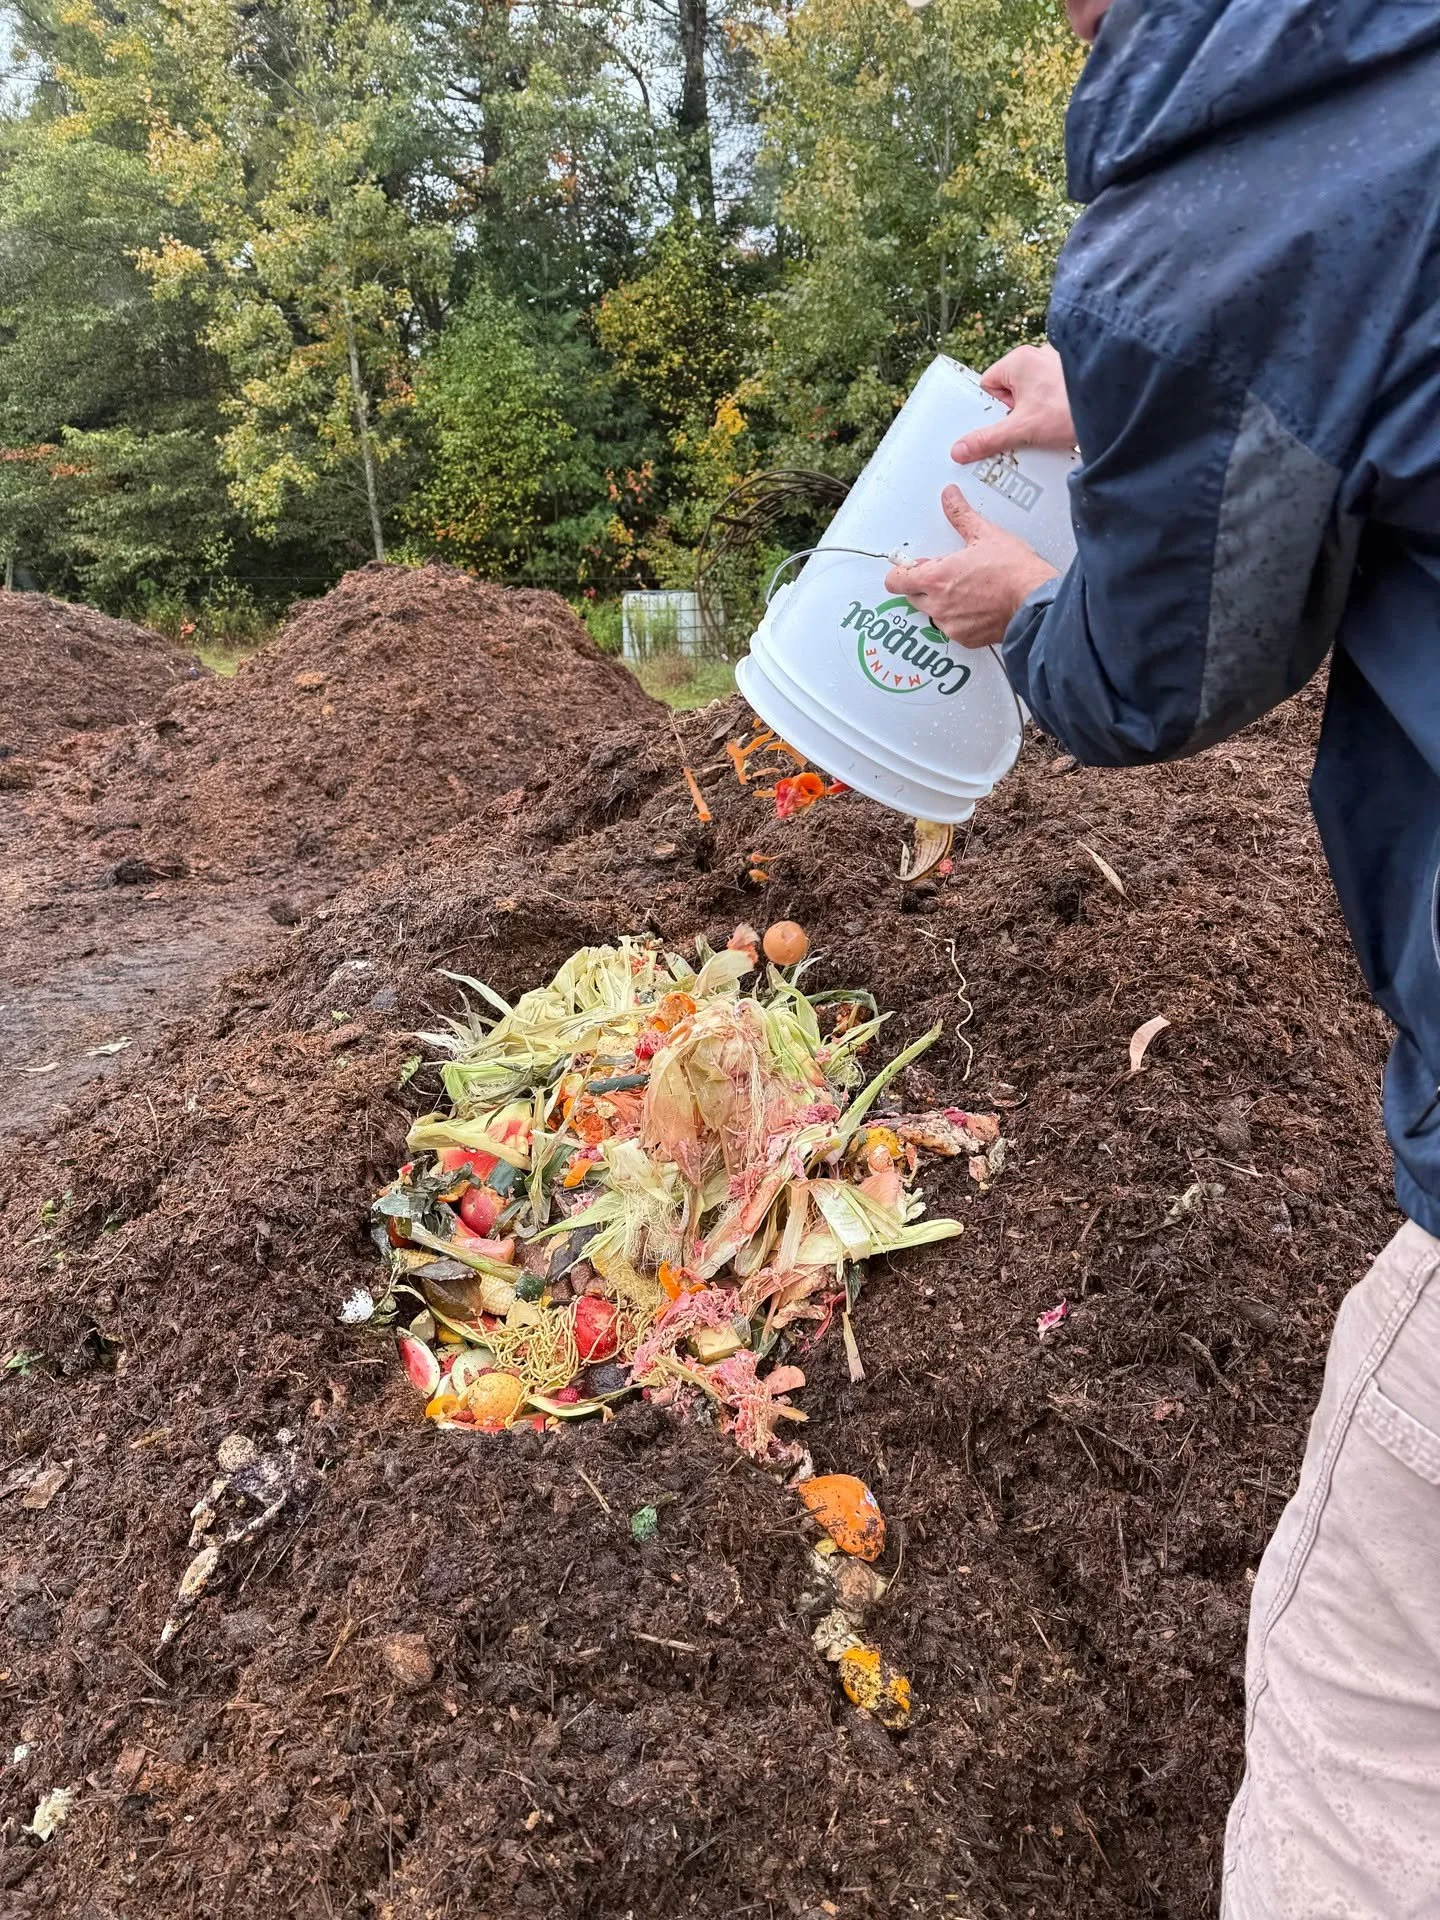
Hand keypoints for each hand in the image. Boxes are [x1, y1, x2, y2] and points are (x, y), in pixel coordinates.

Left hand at [883, 485, 1056, 650]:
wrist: (1035, 601)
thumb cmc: (1014, 571)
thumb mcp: (985, 534)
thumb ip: (961, 516)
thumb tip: (950, 498)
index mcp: (935, 578)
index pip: (896, 580)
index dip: (902, 572)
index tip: (913, 565)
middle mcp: (938, 605)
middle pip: (913, 596)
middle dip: (924, 585)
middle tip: (948, 574)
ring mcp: (951, 625)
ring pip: (933, 613)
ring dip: (943, 603)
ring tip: (969, 589)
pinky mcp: (966, 638)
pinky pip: (953, 628)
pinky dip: (960, 618)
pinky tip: (978, 606)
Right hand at [951, 342, 1074, 463]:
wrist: (1116, 409)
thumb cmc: (1070, 408)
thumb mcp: (1022, 429)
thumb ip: (988, 439)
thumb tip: (960, 449)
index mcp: (1018, 360)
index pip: (988, 384)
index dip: (993, 409)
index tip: (1004, 423)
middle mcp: (1038, 357)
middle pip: (1011, 391)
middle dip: (1016, 414)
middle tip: (1026, 430)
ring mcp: (1058, 366)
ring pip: (1033, 396)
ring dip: (1036, 415)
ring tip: (1048, 428)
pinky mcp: (1074, 379)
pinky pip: (1052, 397)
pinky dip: (1054, 412)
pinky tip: (1062, 425)